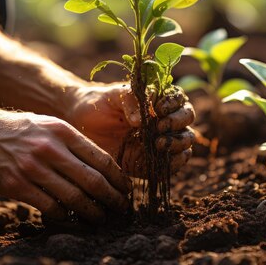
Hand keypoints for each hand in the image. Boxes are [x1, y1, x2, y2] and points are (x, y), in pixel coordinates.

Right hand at [0, 110, 131, 223]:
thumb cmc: (19, 130)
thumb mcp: (49, 125)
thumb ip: (73, 143)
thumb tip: (102, 167)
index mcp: (63, 131)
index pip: (101, 158)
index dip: (118, 178)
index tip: (127, 189)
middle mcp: (50, 148)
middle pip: (92, 180)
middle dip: (112, 198)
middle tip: (121, 208)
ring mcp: (32, 167)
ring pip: (73, 197)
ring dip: (92, 211)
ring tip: (101, 218)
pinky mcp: (16, 185)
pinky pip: (49, 206)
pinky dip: (65, 215)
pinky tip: (71, 217)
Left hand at [65, 83, 194, 176]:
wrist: (78, 122)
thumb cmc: (97, 103)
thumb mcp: (112, 96)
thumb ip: (130, 101)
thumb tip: (140, 121)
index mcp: (157, 101)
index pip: (179, 100)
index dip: (175, 105)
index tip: (159, 109)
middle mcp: (162, 122)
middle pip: (187, 121)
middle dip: (178, 125)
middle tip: (159, 127)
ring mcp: (157, 143)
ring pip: (184, 144)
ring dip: (178, 144)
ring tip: (159, 144)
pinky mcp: (148, 163)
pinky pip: (170, 168)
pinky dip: (174, 166)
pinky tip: (165, 161)